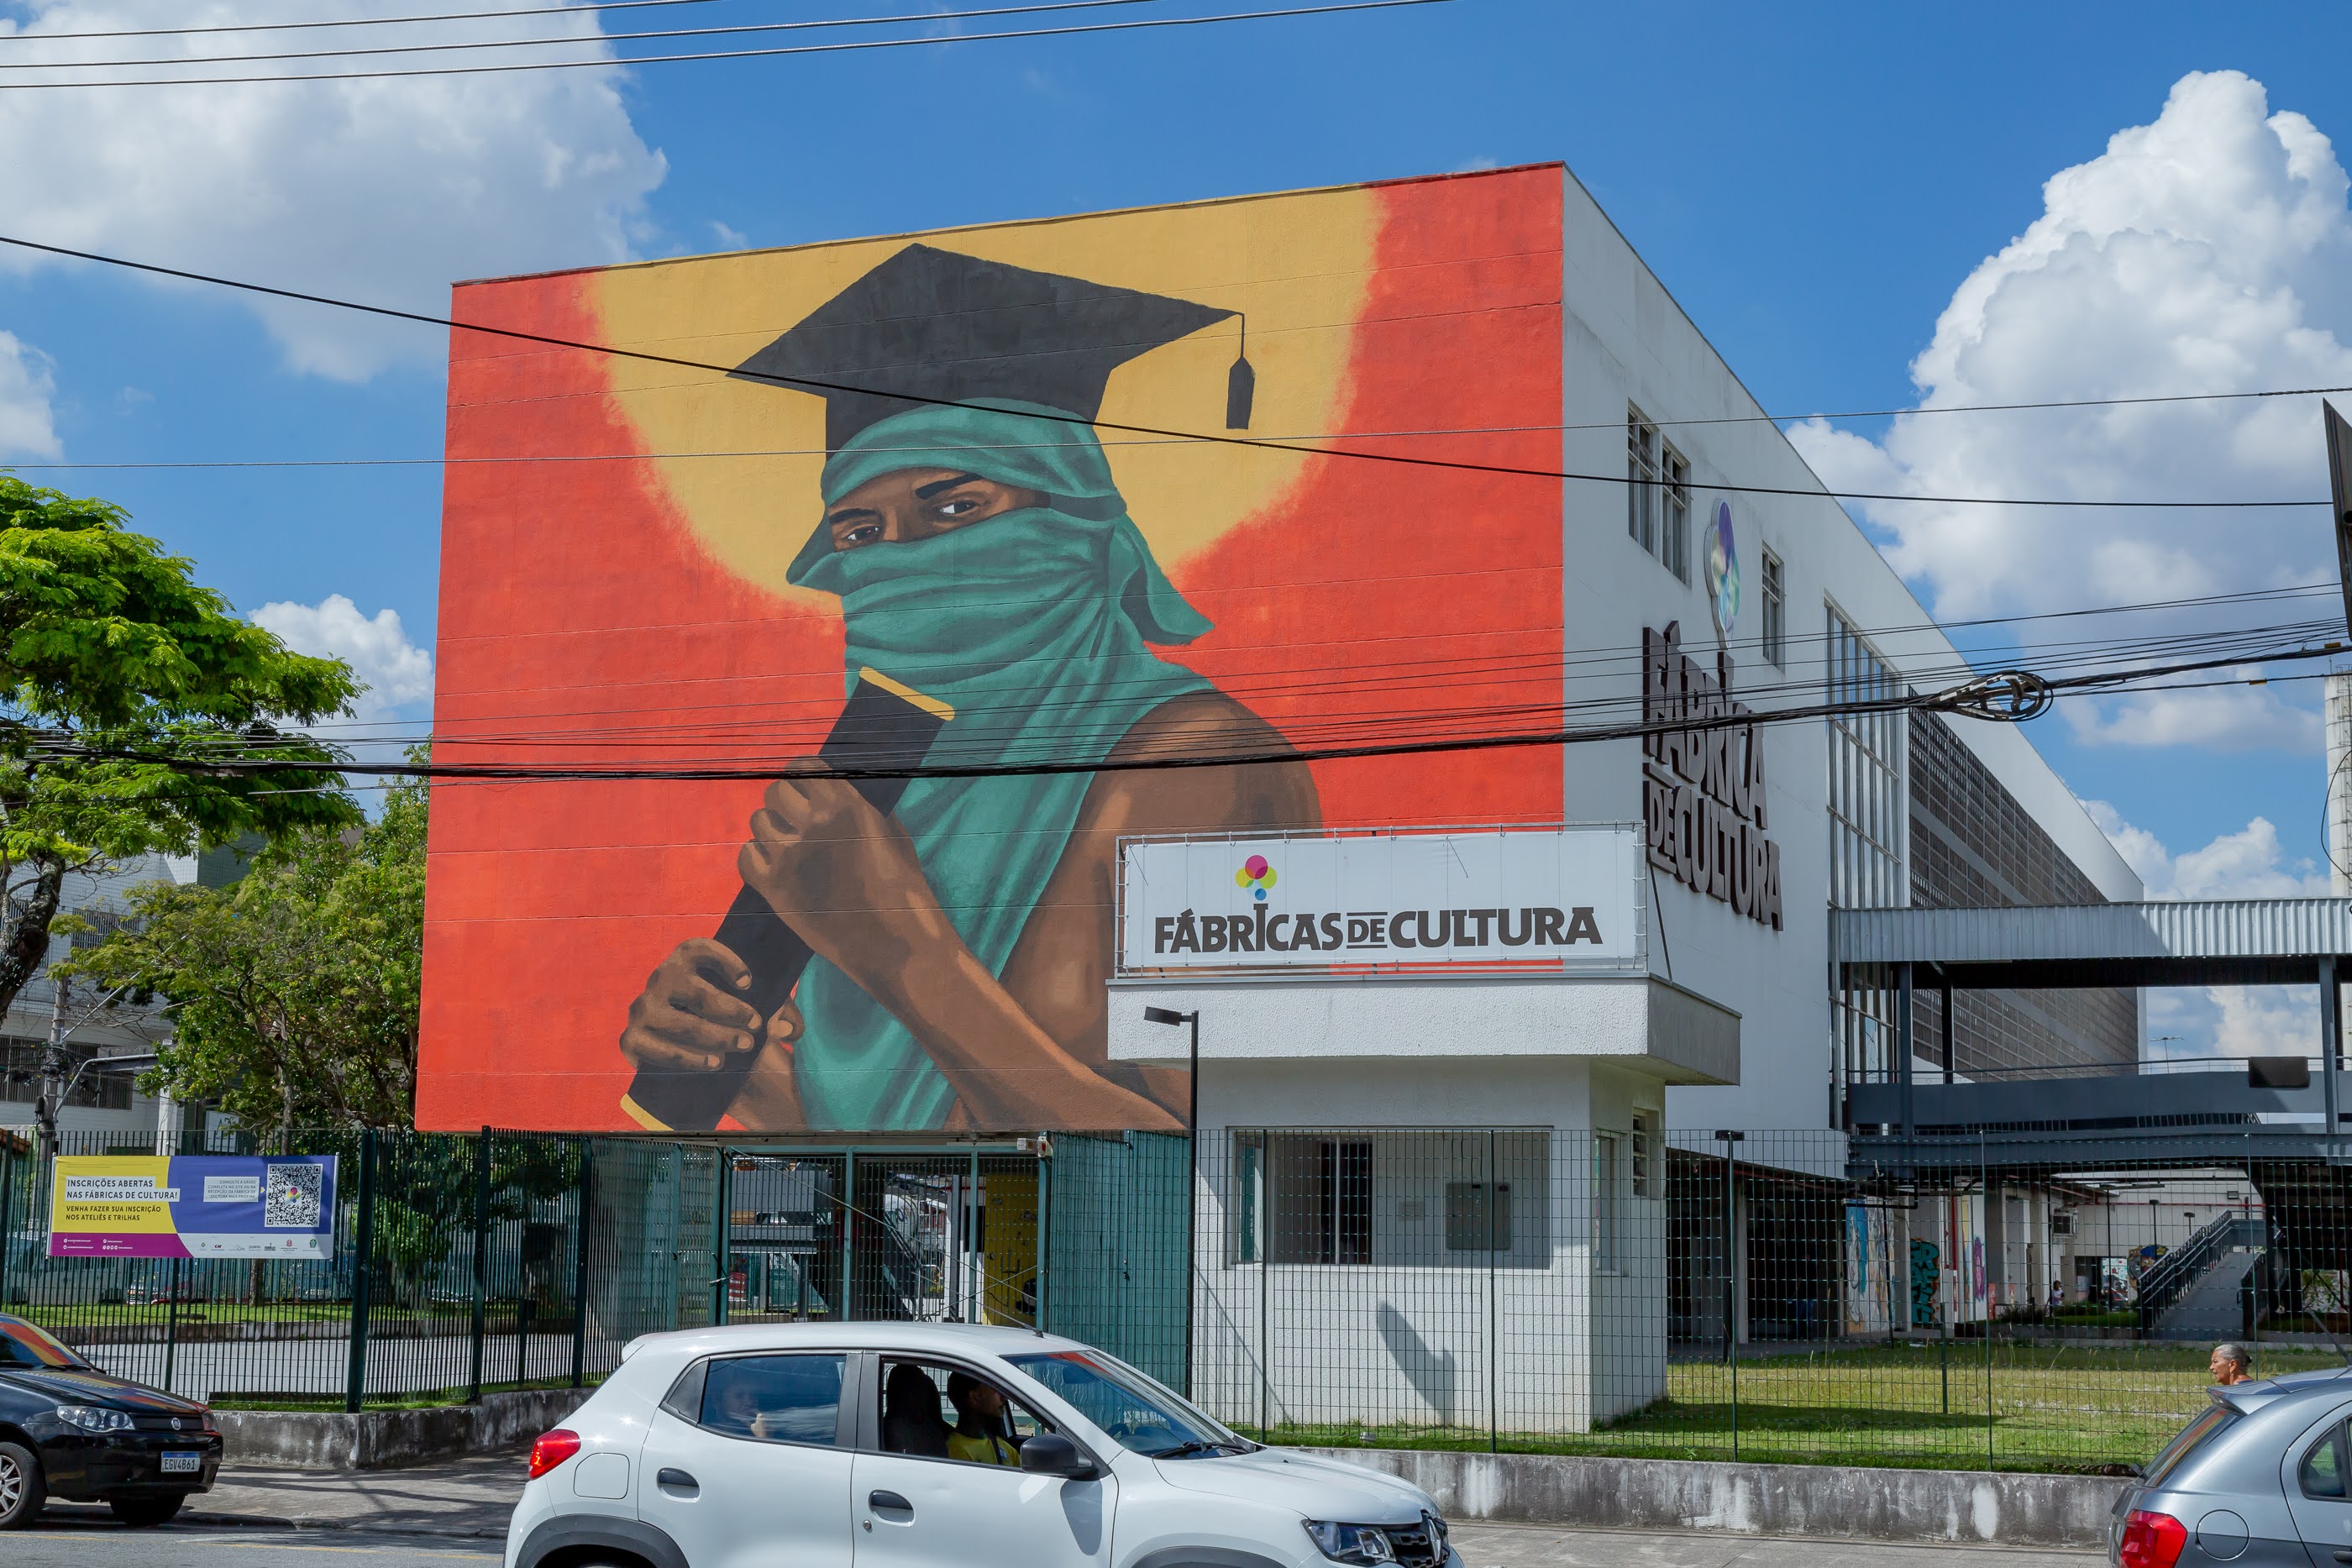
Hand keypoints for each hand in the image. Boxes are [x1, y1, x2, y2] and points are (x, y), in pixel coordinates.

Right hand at [619, 938, 799, 1073]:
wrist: (699, 1057)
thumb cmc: (729, 1022)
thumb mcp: (757, 1008)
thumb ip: (780, 1012)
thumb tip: (789, 1028)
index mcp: (685, 960)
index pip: (699, 949)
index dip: (724, 961)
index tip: (749, 983)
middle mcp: (660, 979)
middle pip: (694, 992)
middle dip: (729, 1011)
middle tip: (755, 1028)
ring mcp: (642, 1009)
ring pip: (679, 1023)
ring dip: (713, 1037)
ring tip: (741, 1048)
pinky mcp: (632, 1040)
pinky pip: (660, 1050)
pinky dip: (688, 1058)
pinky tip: (713, 1062)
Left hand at [738, 768, 939, 961]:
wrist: (895, 945)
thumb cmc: (903, 890)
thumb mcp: (893, 836)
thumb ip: (863, 809)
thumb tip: (838, 792)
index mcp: (847, 806)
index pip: (804, 767)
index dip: (801, 775)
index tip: (804, 787)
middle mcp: (815, 825)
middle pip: (775, 792)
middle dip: (784, 804)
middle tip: (796, 822)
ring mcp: (791, 857)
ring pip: (759, 822)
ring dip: (772, 830)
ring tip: (790, 849)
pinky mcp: (775, 889)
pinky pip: (747, 856)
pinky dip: (757, 857)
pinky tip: (775, 867)